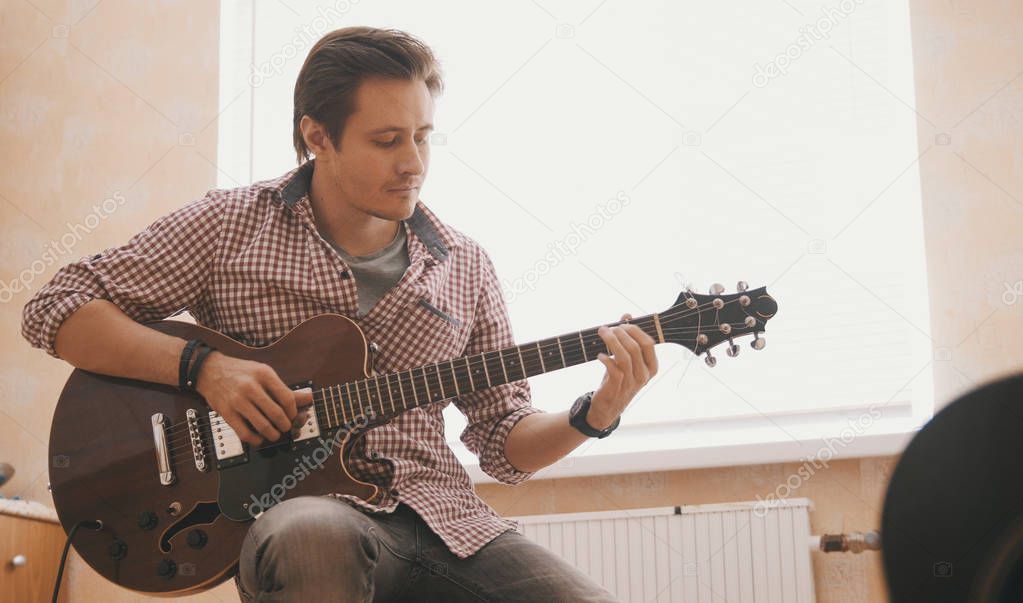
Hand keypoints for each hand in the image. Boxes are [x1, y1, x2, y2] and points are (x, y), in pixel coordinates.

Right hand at [194, 351, 312, 444]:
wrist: (210, 370)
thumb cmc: (241, 372)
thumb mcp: (264, 373)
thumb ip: (284, 388)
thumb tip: (308, 399)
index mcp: (264, 374)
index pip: (287, 398)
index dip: (294, 412)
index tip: (293, 416)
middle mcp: (251, 387)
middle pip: (277, 414)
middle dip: (286, 426)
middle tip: (286, 427)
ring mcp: (238, 400)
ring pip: (263, 425)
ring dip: (273, 435)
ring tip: (275, 434)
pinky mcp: (226, 413)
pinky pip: (245, 433)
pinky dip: (256, 440)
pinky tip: (259, 438)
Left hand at [589, 313, 658, 429]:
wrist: (608, 408)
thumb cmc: (618, 379)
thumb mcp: (625, 359)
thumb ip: (627, 337)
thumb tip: (627, 315)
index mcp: (651, 367)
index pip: (648, 344)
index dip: (635, 330)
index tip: (622, 323)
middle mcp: (644, 375)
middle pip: (635, 348)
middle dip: (620, 333)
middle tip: (607, 328)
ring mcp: (631, 383)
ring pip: (624, 357)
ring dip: (611, 342)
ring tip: (602, 334)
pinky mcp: (617, 388)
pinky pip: (613, 369)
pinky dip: (605, 359)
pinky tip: (599, 355)